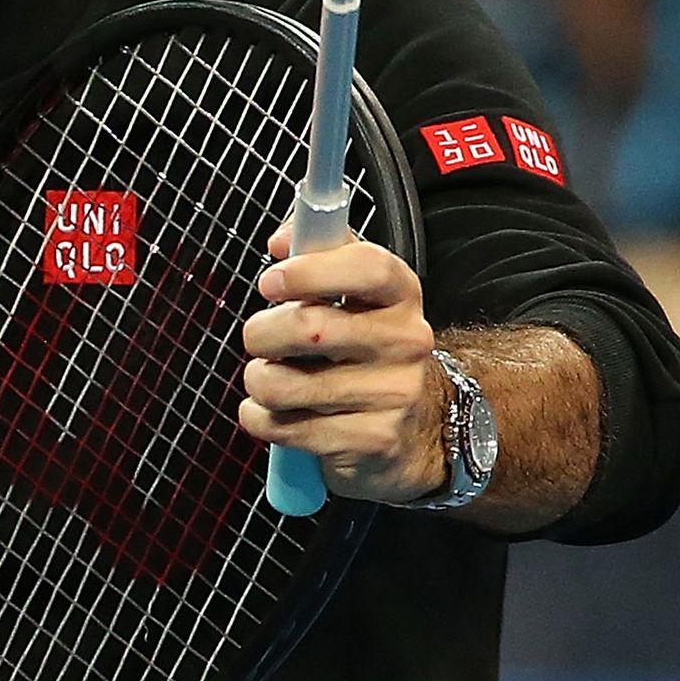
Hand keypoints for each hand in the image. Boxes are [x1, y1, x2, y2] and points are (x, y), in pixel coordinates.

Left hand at [238, 223, 446, 504]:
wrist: (420, 424)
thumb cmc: (366, 345)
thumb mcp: (356, 291)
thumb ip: (319, 251)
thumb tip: (281, 241)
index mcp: (400, 294)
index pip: (367, 267)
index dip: (310, 271)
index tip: (269, 283)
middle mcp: (406, 342)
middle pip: (309, 328)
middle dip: (261, 333)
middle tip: (260, 339)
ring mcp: (393, 394)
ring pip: (282, 385)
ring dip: (259, 381)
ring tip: (272, 379)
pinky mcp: (372, 439)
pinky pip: (282, 427)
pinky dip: (261, 419)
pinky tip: (280, 414)